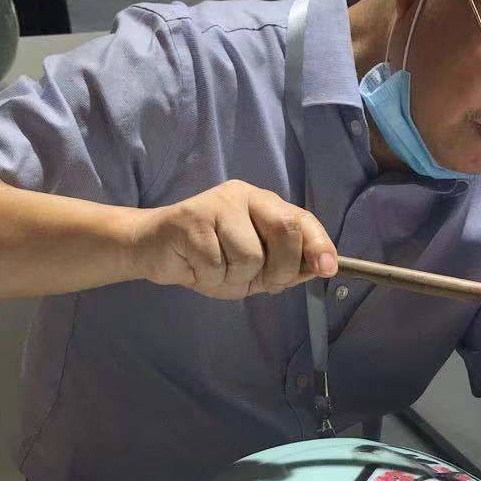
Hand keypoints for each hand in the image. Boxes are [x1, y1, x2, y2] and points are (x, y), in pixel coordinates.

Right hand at [132, 180, 337, 299]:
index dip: (319, 244)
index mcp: (264, 204)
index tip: (328, 269)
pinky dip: (210, 277)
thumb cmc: (207, 259)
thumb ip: (285, 266)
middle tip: (261, 283)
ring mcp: (217, 205)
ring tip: (216, 271)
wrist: (152, 250)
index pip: (302, 220)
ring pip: (250, 255)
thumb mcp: (253, 268)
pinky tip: (196, 267)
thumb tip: (323, 267)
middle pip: (284, 230)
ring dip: (235, 278)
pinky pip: (217, 264)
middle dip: (280, 269)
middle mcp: (244, 197)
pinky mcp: (191, 219)